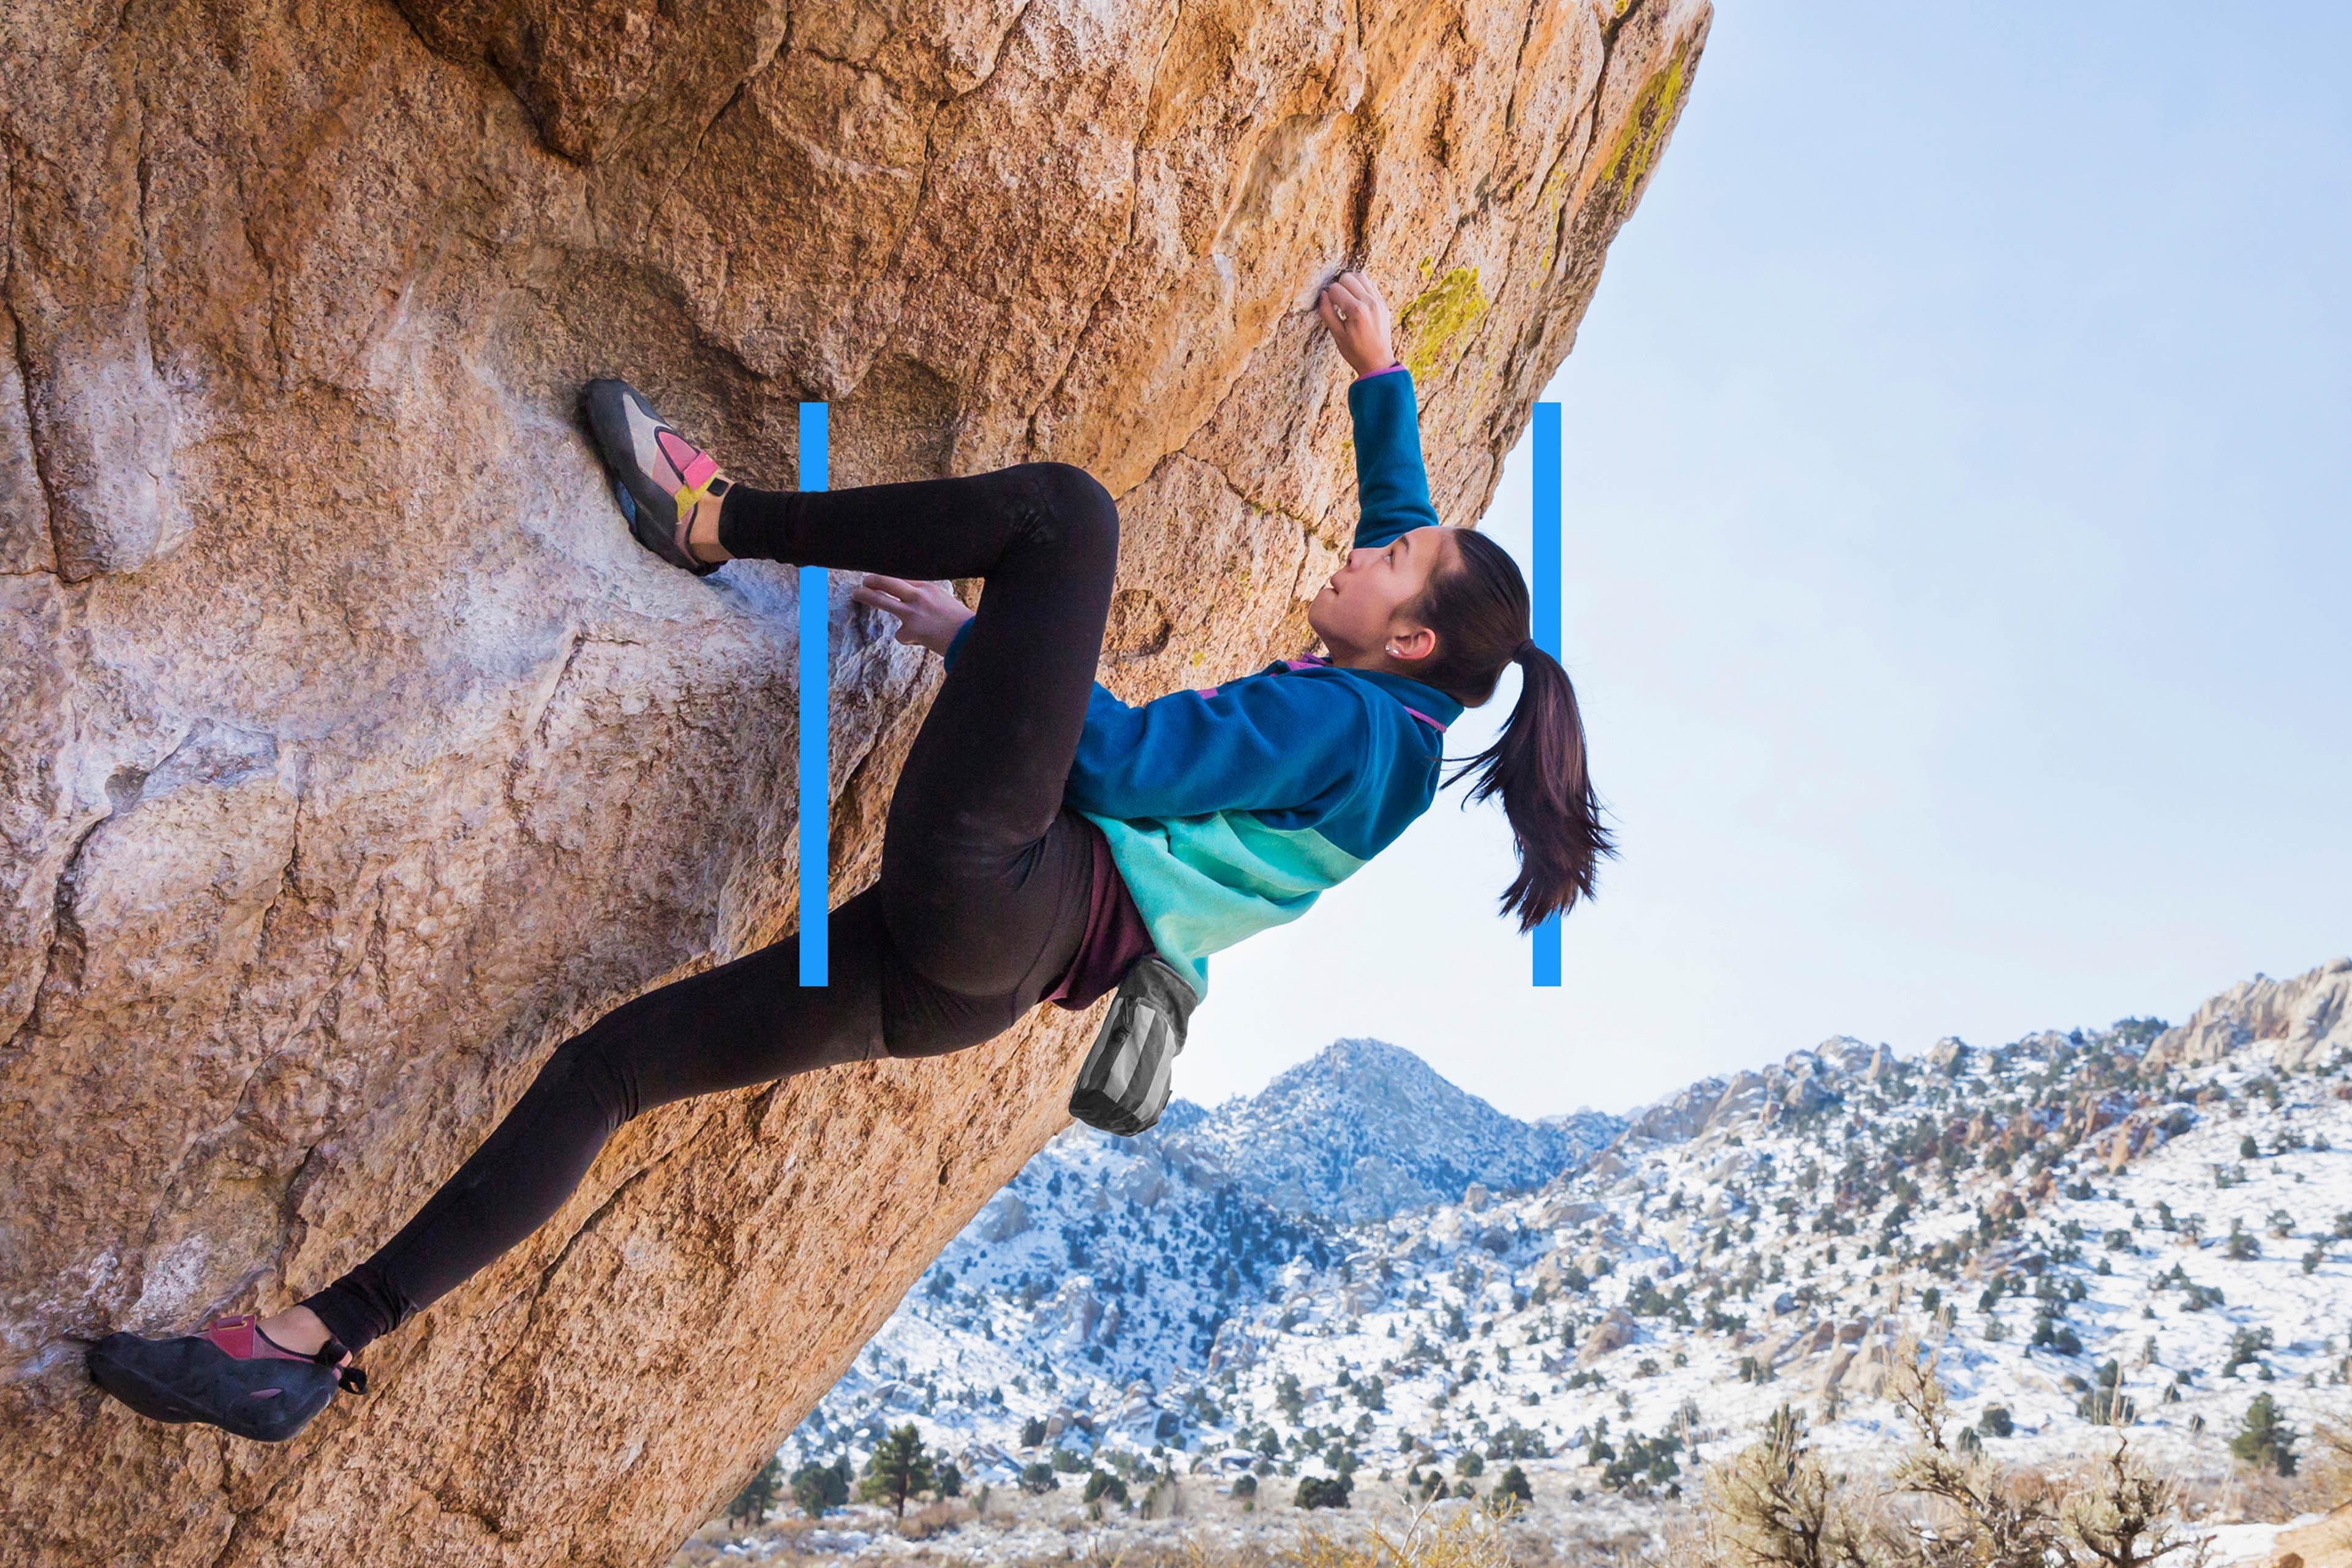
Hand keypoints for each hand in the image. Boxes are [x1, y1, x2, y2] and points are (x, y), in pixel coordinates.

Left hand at [851, 574, 974, 656]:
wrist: (970, 638)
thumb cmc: (959, 621)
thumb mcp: (943, 600)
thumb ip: (926, 596)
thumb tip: (908, 595)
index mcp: (928, 587)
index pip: (901, 576)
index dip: (888, 576)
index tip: (880, 577)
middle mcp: (918, 596)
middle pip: (887, 581)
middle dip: (872, 580)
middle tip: (864, 581)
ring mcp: (912, 613)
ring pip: (881, 600)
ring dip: (866, 596)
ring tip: (857, 594)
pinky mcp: (910, 631)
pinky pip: (900, 635)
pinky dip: (908, 639)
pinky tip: (922, 640)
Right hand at [1316, 270, 1396, 377]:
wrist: (1378, 362)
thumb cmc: (1356, 352)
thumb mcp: (1337, 335)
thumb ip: (1327, 313)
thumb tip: (1323, 295)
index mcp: (1357, 311)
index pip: (1335, 289)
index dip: (1328, 297)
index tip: (1330, 307)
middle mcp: (1370, 303)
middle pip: (1348, 278)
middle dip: (1338, 287)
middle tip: (1337, 302)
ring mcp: (1379, 302)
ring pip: (1360, 276)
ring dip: (1350, 284)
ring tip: (1346, 298)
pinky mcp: (1383, 303)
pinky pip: (1370, 285)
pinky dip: (1361, 288)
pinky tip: (1356, 300)